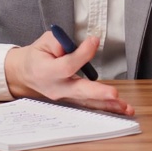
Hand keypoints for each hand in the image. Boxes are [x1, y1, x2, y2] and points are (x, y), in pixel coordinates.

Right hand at [3, 31, 133, 115]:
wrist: (26, 74)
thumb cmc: (38, 56)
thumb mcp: (43, 42)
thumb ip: (59, 42)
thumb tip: (79, 46)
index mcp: (46, 72)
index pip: (67, 65)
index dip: (82, 54)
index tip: (94, 41)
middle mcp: (56, 88)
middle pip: (79, 91)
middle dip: (98, 93)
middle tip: (114, 94)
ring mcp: (65, 97)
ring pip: (87, 101)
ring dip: (108, 104)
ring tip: (125, 106)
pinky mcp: (73, 100)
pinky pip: (90, 104)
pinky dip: (106, 106)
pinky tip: (122, 109)